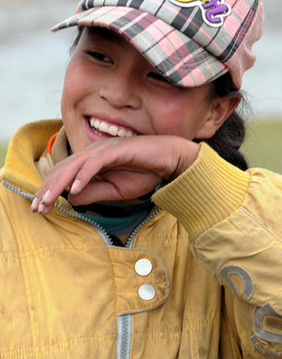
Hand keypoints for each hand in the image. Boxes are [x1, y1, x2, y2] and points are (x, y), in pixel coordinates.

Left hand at [31, 135, 199, 214]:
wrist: (168, 160)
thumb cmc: (144, 173)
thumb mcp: (115, 190)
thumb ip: (94, 193)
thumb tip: (70, 198)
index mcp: (91, 161)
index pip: (64, 175)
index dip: (49, 191)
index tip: (40, 209)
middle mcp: (93, 152)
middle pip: (63, 170)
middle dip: (47, 190)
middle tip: (36, 209)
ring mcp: (104, 149)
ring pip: (74, 166)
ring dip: (58, 184)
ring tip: (47, 201)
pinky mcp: (116, 150)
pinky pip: (95, 163)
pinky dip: (84, 176)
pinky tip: (74, 189)